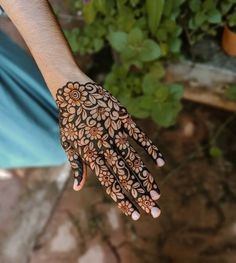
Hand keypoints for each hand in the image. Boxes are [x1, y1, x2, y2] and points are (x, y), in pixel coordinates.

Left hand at [56, 81, 164, 219]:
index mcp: (90, 154)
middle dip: (141, 195)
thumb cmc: (70, 120)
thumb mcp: (68, 143)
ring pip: (134, 160)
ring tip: (158, 193)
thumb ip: (77, 165)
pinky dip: (150, 149)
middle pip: (125, 175)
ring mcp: (115, 132)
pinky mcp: (123, 118)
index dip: (122, 200)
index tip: (135, 214)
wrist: (73, 91)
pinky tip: (160, 163)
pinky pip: (139, 136)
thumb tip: (78, 188)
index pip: (109, 183)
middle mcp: (104, 146)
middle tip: (155, 211)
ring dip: (147, 177)